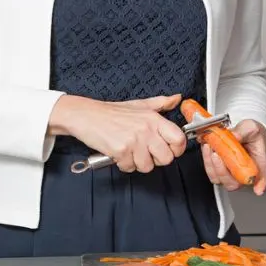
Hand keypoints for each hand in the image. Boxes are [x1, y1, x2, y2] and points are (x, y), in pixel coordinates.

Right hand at [49, 93, 186, 172]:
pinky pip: (129, 167)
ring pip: (147, 166)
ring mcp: (134, 140)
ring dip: (138, 163)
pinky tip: (119, 153)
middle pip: (166, 158)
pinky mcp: (121, 150)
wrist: (87, 115)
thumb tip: (177, 98)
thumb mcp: (140, 104)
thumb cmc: (112, 112)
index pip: (179, 139)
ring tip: (130, 152)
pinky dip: (124, 164)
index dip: (177, 149)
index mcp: (154, 118)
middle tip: (145, 153)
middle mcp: (146, 129)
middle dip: (156, 160)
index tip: (169, 150)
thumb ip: (160, 103)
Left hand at [202, 119, 265, 194]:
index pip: (260, 175)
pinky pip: (212, 172)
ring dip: (212, 165)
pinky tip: (208, 148)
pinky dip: (207, 161)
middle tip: (217, 155)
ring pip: (220, 179)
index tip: (257, 189)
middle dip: (222, 171)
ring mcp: (231, 173)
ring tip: (210, 147)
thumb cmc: (251, 134)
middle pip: (234, 183)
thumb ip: (243, 131)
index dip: (260, 183)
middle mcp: (244, 172)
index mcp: (257, 162)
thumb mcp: (251, 127)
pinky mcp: (221, 170)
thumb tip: (235, 136)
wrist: (244, 133)